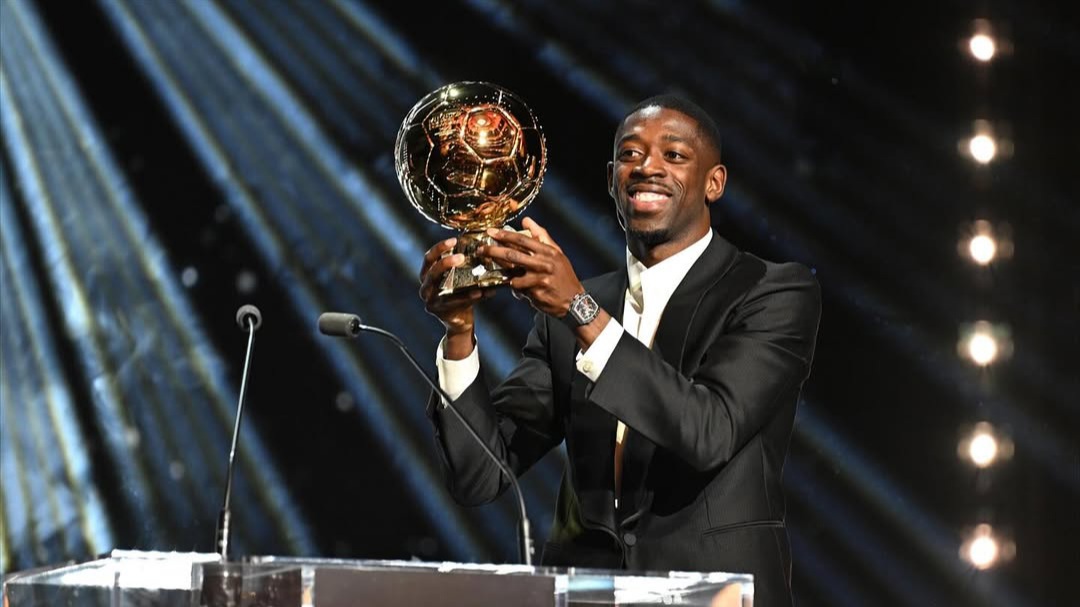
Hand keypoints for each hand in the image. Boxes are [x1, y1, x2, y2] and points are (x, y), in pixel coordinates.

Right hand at [418, 238, 494, 355]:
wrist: (459, 320)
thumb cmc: (459, 294)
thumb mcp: (458, 278)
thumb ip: (465, 266)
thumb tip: (487, 250)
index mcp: (427, 274)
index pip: (429, 258)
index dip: (439, 248)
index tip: (454, 240)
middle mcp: (425, 287)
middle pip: (432, 272)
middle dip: (445, 263)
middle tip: (461, 256)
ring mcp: (430, 300)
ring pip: (441, 288)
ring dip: (456, 280)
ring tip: (473, 274)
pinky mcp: (439, 311)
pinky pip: (455, 302)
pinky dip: (468, 297)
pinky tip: (479, 292)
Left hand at [481, 217, 582, 317]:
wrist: (574, 301)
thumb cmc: (563, 276)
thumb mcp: (557, 254)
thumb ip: (542, 236)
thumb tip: (526, 221)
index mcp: (548, 251)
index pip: (522, 239)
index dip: (504, 235)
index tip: (491, 233)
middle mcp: (544, 263)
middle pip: (513, 255)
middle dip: (494, 251)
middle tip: (481, 250)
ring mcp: (540, 279)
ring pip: (513, 273)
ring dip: (504, 272)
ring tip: (498, 270)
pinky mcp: (536, 293)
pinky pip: (518, 288)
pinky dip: (515, 286)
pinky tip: (518, 285)